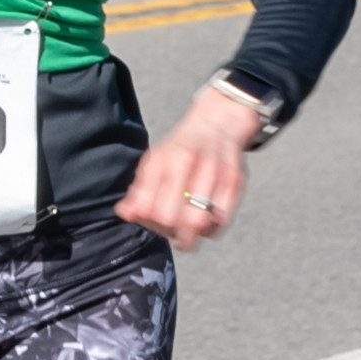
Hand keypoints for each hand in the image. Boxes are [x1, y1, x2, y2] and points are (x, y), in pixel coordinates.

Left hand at [114, 85, 264, 250]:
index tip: (151, 220)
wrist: (218, 123)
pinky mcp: (235, 182)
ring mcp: (216, 173)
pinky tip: (203, 223)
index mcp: (168, 159)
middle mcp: (192, 164)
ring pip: (199, 224)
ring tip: (185, 232)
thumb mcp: (156, 160)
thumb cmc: (181, 148)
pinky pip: (221, 221)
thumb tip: (125, 214)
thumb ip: (140, 189)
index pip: (152, 207)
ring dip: (190, 236)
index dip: (149, 221)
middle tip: (169, 228)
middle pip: (173, 218)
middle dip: (168, 231)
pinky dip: (210, 229)